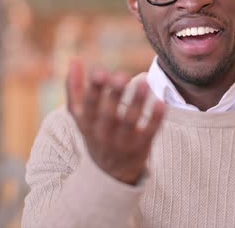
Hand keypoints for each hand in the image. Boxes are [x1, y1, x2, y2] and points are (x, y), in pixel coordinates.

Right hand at [66, 58, 165, 184]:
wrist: (110, 174)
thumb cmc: (95, 134)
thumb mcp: (80, 117)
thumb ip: (75, 89)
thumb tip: (74, 60)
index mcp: (87, 124)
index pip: (88, 107)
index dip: (94, 90)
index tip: (100, 72)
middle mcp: (103, 135)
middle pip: (108, 115)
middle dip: (114, 95)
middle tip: (122, 76)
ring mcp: (123, 143)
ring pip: (130, 122)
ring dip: (136, 102)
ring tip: (144, 82)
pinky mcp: (141, 148)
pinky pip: (149, 133)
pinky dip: (155, 119)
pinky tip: (161, 102)